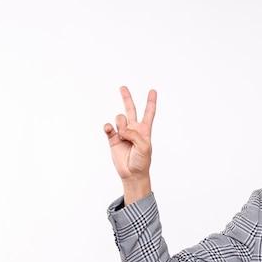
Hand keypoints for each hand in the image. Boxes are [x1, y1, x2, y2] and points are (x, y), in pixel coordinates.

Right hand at [104, 86, 156, 203]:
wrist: (132, 174)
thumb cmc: (142, 161)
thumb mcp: (145, 147)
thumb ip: (135, 135)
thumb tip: (122, 129)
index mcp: (144, 130)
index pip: (149, 113)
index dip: (151, 102)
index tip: (153, 91)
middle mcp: (133, 129)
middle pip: (130, 109)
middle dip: (126, 98)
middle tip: (123, 87)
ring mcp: (122, 133)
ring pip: (119, 118)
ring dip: (120, 124)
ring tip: (123, 135)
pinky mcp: (113, 138)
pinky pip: (109, 127)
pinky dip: (108, 127)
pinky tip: (110, 130)